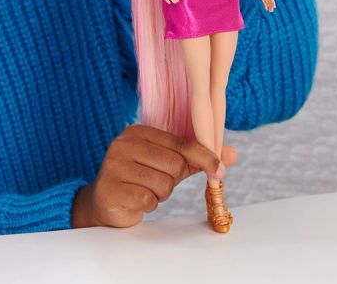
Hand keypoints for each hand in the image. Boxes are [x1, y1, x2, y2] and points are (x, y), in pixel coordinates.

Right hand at [71, 125, 230, 228]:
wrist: (104, 202)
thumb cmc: (140, 179)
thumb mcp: (168, 164)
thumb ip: (196, 158)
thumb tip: (232, 155)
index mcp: (139, 132)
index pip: (181, 143)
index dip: (204, 157)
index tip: (219, 171)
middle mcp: (124, 144)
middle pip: (174, 165)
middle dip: (173, 180)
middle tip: (157, 182)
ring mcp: (115, 166)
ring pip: (163, 184)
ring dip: (160, 195)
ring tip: (144, 190)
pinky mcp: (111, 189)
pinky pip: (148, 200)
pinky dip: (148, 204)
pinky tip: (136, 200)